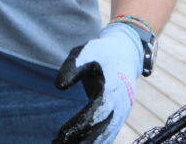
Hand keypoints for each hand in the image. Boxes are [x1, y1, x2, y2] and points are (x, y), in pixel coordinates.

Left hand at [53, 23, 143, 143]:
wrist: (125, 53)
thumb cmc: (100, 52)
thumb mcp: (85, 52)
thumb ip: (72, 68)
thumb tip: (60, 86)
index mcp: (113, 86)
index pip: (97, 110)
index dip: (81, 124)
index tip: (63, 134)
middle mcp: (122, 102)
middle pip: (102, 126)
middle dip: (81, 138)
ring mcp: (124, 110)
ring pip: (107, 132)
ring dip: (89, 142)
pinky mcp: (122, 114)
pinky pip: (111, 131)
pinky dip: (98, 140)